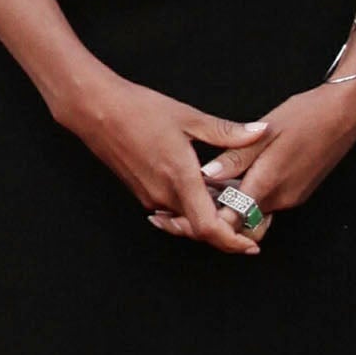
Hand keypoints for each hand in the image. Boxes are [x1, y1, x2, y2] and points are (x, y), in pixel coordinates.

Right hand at [59, 68, 267, 256]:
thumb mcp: (189, 117)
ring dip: (207, 214)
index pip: (207, 227)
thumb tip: (259, 132)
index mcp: (179, 178)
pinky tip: (202, 185)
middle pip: (199, 228)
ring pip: (186, 218)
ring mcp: (149, 196)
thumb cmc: (138, 110)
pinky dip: (191, 204)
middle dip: (226, 228)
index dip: (231, 242)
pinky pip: (173, 207)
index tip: (250, 245)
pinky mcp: (141, 191)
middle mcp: (163, 194)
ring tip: (226, 196)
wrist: (96, 110)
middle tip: (249, 217)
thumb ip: (227, 132)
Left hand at [178, 73, 355, 236]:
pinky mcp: (298, 192)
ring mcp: (292, 197)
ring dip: (232, 207)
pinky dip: (247, 199)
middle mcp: (282, 199)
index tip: (186, 209)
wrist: (347, 113)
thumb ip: (235, 157)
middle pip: (241, 222)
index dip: (207, 220)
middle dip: (215, 216)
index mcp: (269, 184)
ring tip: (209, 187)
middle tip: (193, 198)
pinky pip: (266, 205)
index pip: (232, 221)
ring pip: (254, 215)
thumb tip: (205, 175)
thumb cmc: (307, 116)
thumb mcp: (264, 131)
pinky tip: (233, 180)